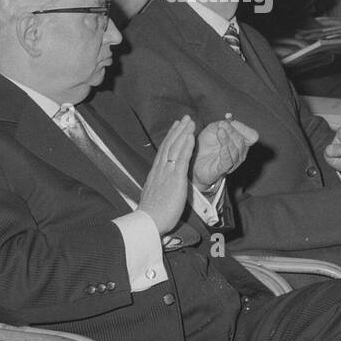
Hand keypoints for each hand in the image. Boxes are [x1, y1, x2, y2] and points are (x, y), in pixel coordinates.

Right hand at [139, 116, 194, 234]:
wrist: (149, 222)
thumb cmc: (152, 215)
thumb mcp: (153, 196)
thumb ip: (158, 188)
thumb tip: (160, 187)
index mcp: (156, 174)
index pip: (163, 151)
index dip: (170, 138)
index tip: (175, 127)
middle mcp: (160, 170)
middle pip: (169, 145)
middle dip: (178, 130)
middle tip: (185, 118)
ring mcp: (167, 173)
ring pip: (175, 148)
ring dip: (183, 133)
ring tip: (190, 122)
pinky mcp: (176, 179)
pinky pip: (182, 159)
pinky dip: (186, 146)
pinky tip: (191, 136)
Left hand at [193, 117, 257, 190]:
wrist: (194, 160)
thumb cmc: (206, 144)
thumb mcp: (213, 129)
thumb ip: (223, 123)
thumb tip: (229, 117)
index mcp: (240, 143)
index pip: (252, 136)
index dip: (244, 128)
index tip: (232, 121)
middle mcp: (239, 154)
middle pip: (241, 142)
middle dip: (232, 132)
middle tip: (222, 125)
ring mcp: (232, 163)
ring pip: (235, 151)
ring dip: (227, 140)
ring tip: (219, 131)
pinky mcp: (221, 170)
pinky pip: (228, 162)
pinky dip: (226, 153)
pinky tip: (223, 147)